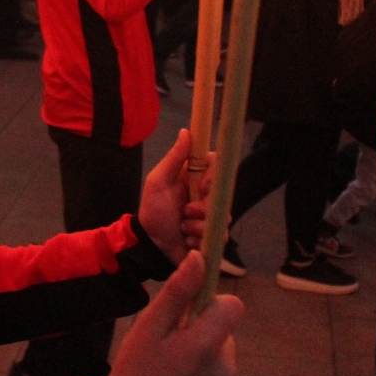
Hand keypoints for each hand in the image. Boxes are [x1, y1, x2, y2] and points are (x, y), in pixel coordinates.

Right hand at [108, 252, 242, 375]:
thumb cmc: (136, 373)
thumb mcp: (148, 329)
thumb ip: (177, 292)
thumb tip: (200, 258)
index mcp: (204, 346)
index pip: (233, 307)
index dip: (214, 307)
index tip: (192, 318)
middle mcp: (225, 373)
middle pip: (227, 339)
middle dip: (206, 340)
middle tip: (174, 354)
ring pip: (225, 367)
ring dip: (208, 368)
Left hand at [138, 129, 213, 263]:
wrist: (151, 245)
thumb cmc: (153, 210)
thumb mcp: (158, 182)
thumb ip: (173, 158)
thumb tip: (186, 131)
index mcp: (195, 177)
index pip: (218, 165)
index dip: (214, 175)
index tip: (203, 186)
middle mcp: (207, 194)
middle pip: (223, 193)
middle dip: (204, 207)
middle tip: (186, 212)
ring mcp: (212, 214)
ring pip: (223, 217)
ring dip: (199, 225)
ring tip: (183, 228)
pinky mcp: (214, 234)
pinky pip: (219, 236)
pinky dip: (200, 239)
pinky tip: (188, 240)